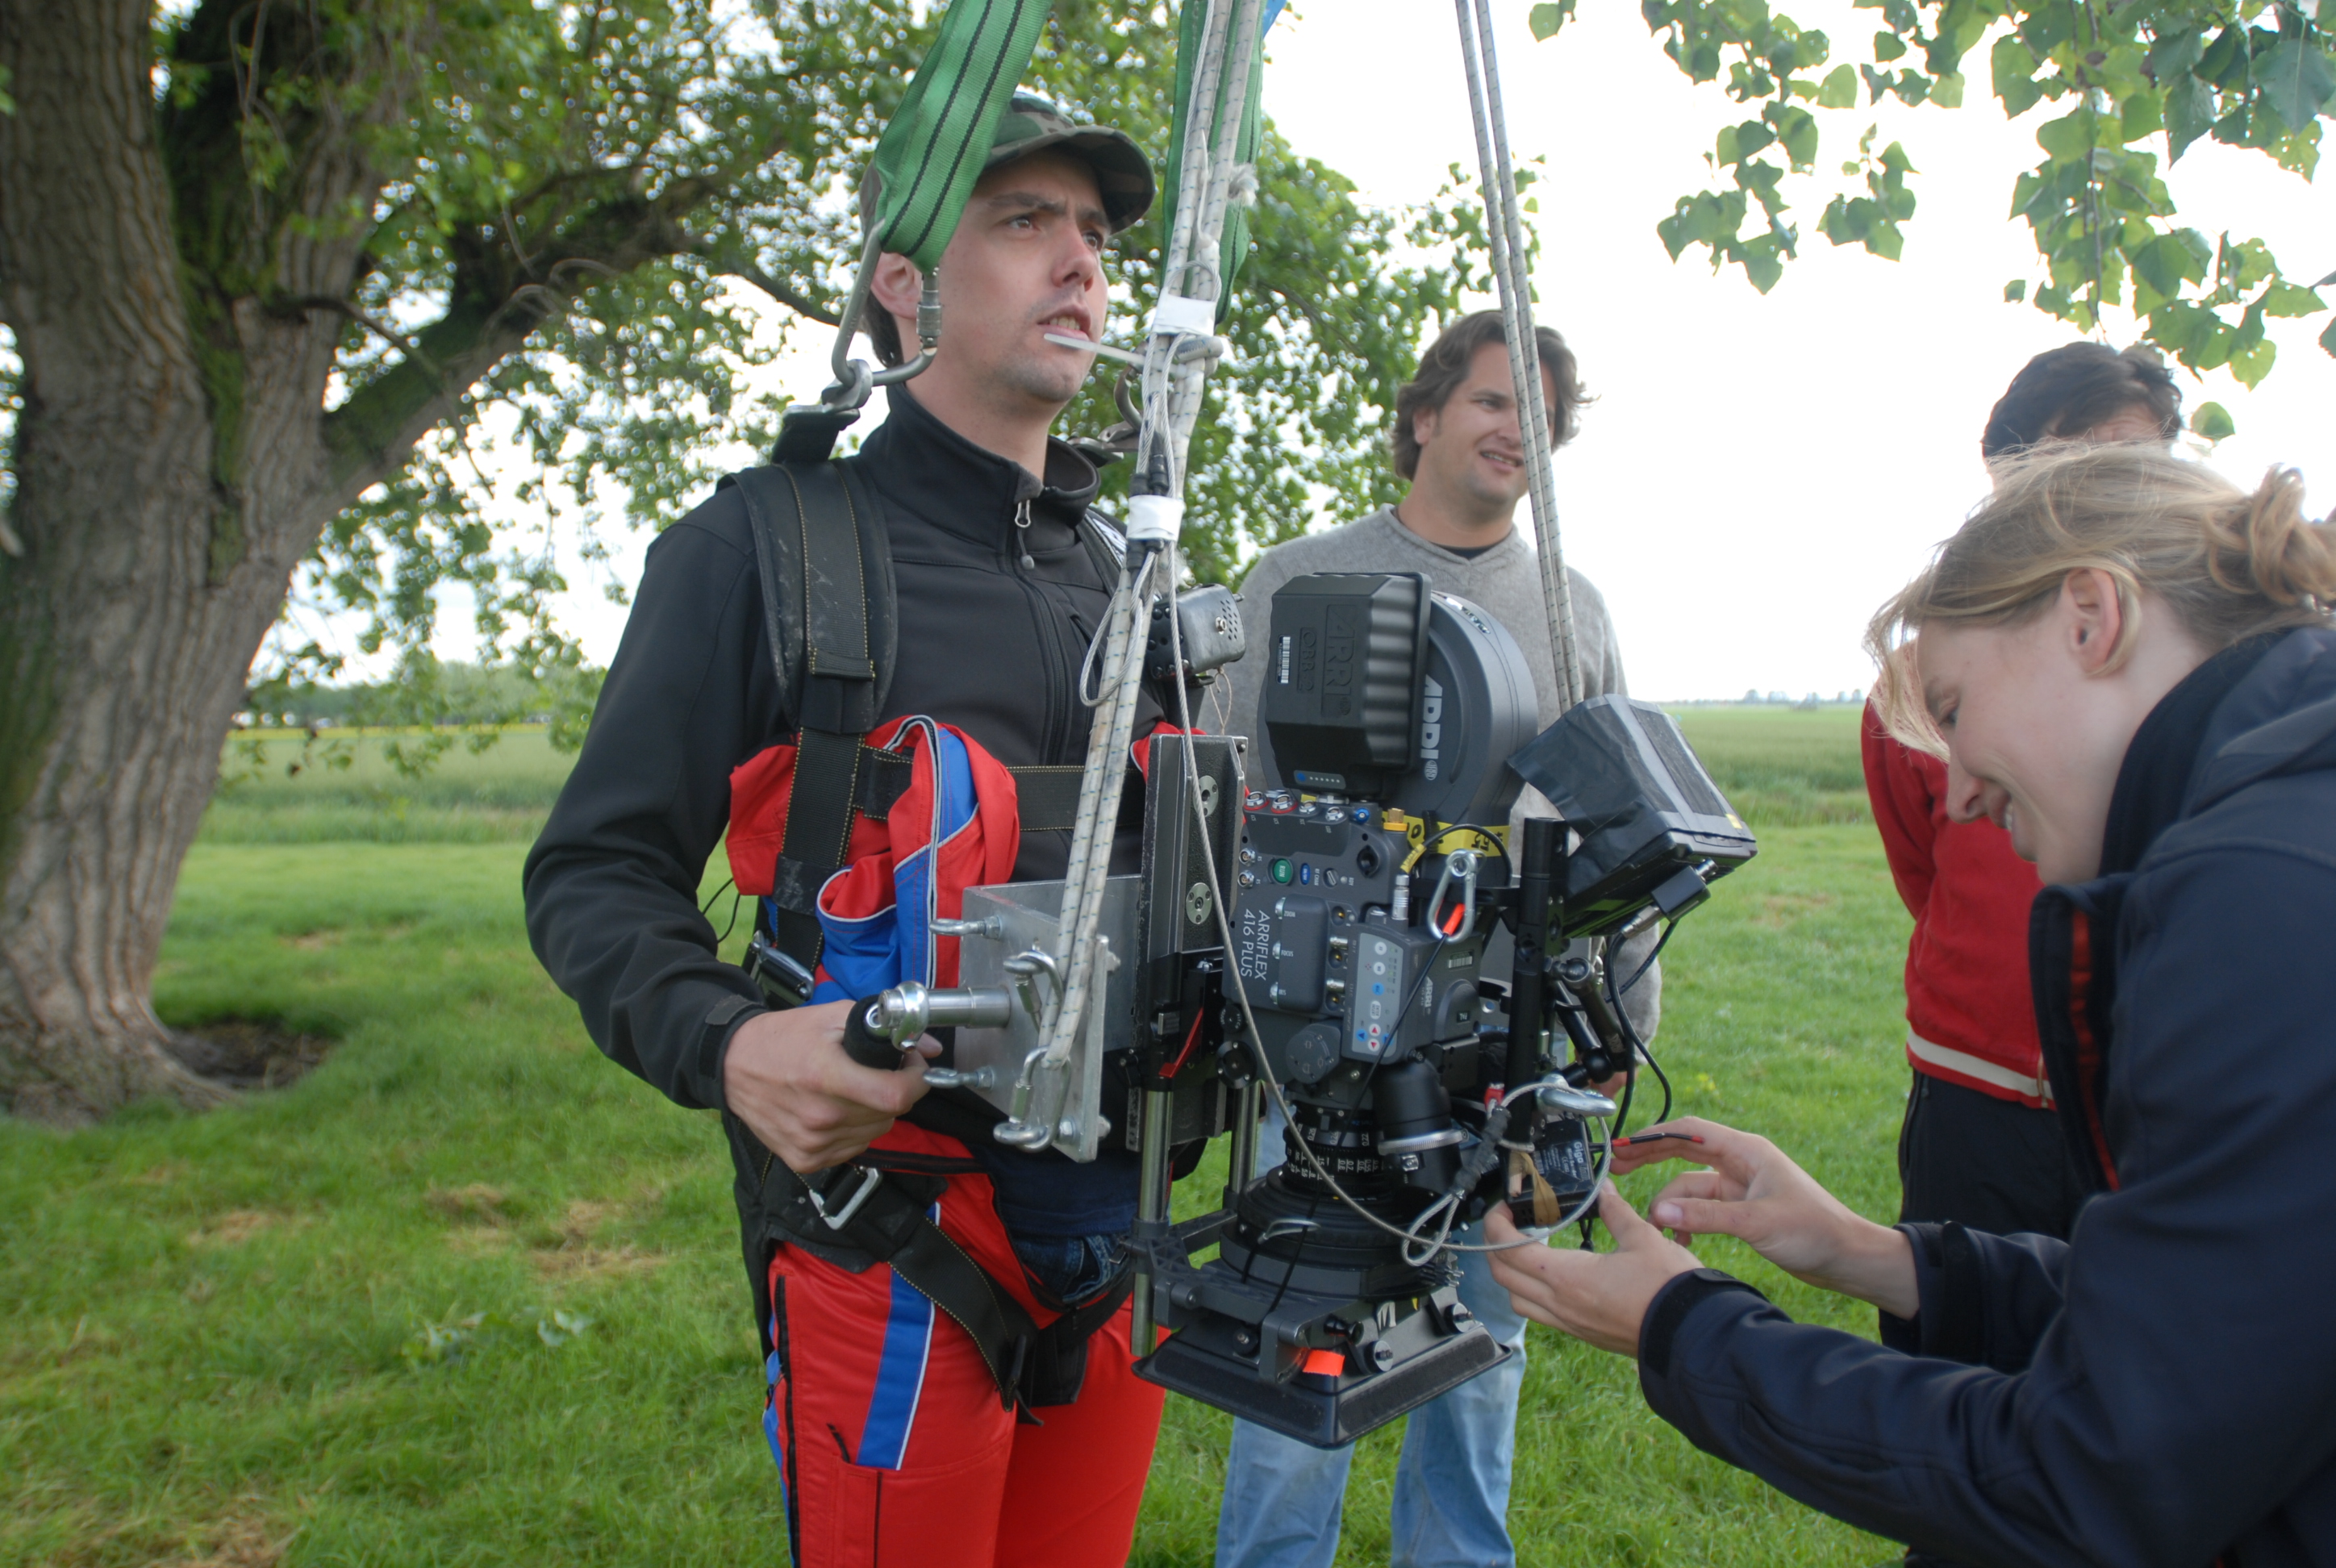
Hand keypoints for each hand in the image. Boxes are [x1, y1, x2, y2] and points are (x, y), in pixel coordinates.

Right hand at [721, 1002, 935, 1172]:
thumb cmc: (783, 1038)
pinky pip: (853, 1148)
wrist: (733, 1066)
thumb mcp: (832, 1017)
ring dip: (874, 1112)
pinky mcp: (805, 1160)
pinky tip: (836, 1109)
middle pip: (889, 1114)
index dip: (916, 1081)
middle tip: (878, 1072)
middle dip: (895, 1090)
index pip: (895, 1095)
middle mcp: (819, 1117)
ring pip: (875, 1132)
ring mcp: (811, 1143)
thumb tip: (929, 1048)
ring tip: (851, 1089)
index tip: (914, 1067)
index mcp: (825, 1077)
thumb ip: (884, 1029)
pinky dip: (854, 1130)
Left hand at [1484, 1186, 1701, 1357]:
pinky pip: (1541, 1315)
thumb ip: (1615, 1211)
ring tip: (1525, 1250)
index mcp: (1567, 1277)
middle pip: (1503, 1277)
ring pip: (1517, 1301)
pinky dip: (1531, 1294)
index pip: (1508, 1250)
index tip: (1502, 1208)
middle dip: (1494, 1247)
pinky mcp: (1582, 1334)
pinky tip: (1552, 1278)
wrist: (1691, 1335)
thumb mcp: (1643, 1238)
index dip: (1496, 1225)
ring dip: (1510, 1275)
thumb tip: (1604, 1190)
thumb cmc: (1668, 1290)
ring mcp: (1570, 1323)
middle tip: (1507, 1224)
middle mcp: (1560, 1305)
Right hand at [1615, 1117, 1917, 1318]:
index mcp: (1747, 1151)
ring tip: (1655, 1224)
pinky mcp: (1742, 1210)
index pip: (1689, 1131)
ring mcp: (1741, 1186)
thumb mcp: (1757, 1223)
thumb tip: (1661, 1211)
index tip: (1623, 1147)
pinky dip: (1687, 1219)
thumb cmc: (1816, 1231)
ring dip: (1671, 1202)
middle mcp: (1741, 1163)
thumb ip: (1707, 1216)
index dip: (1652, 1136)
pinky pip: (1702, 1207)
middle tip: (1617, 1169)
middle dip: (1650, 1159)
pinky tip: (1680, 1238)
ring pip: (1690, 1185)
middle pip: (1683, 1151)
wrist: (1847, 1258)